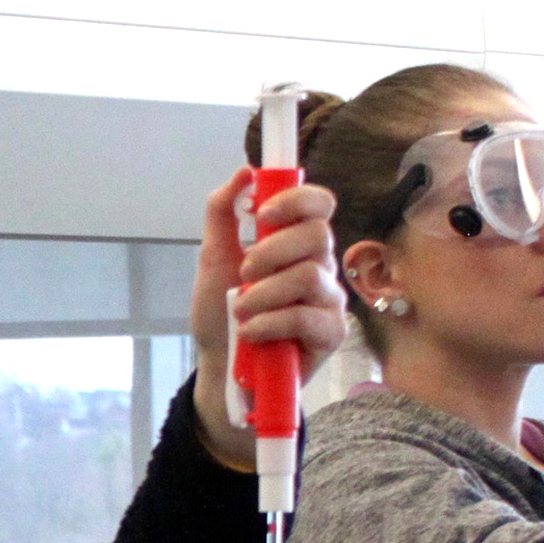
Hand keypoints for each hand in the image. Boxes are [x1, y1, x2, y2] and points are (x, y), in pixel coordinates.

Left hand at [191, 170, 348, 467]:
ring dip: (265, 293)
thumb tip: (243, 173)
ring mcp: (328, 300)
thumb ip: (223, 214)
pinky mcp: (330, 335)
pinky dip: (271, 323)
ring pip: (309, 277)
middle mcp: (320, 266)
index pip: (318, 204)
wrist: (220, 368)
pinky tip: (252, 332)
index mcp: (297, 242)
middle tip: (244, 274)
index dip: (295, 201)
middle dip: (272, 252)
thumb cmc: (223, 314)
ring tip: (241, 310)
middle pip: (316, 236)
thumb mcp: (213, 259)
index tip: (260, 216)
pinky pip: (307, 318)